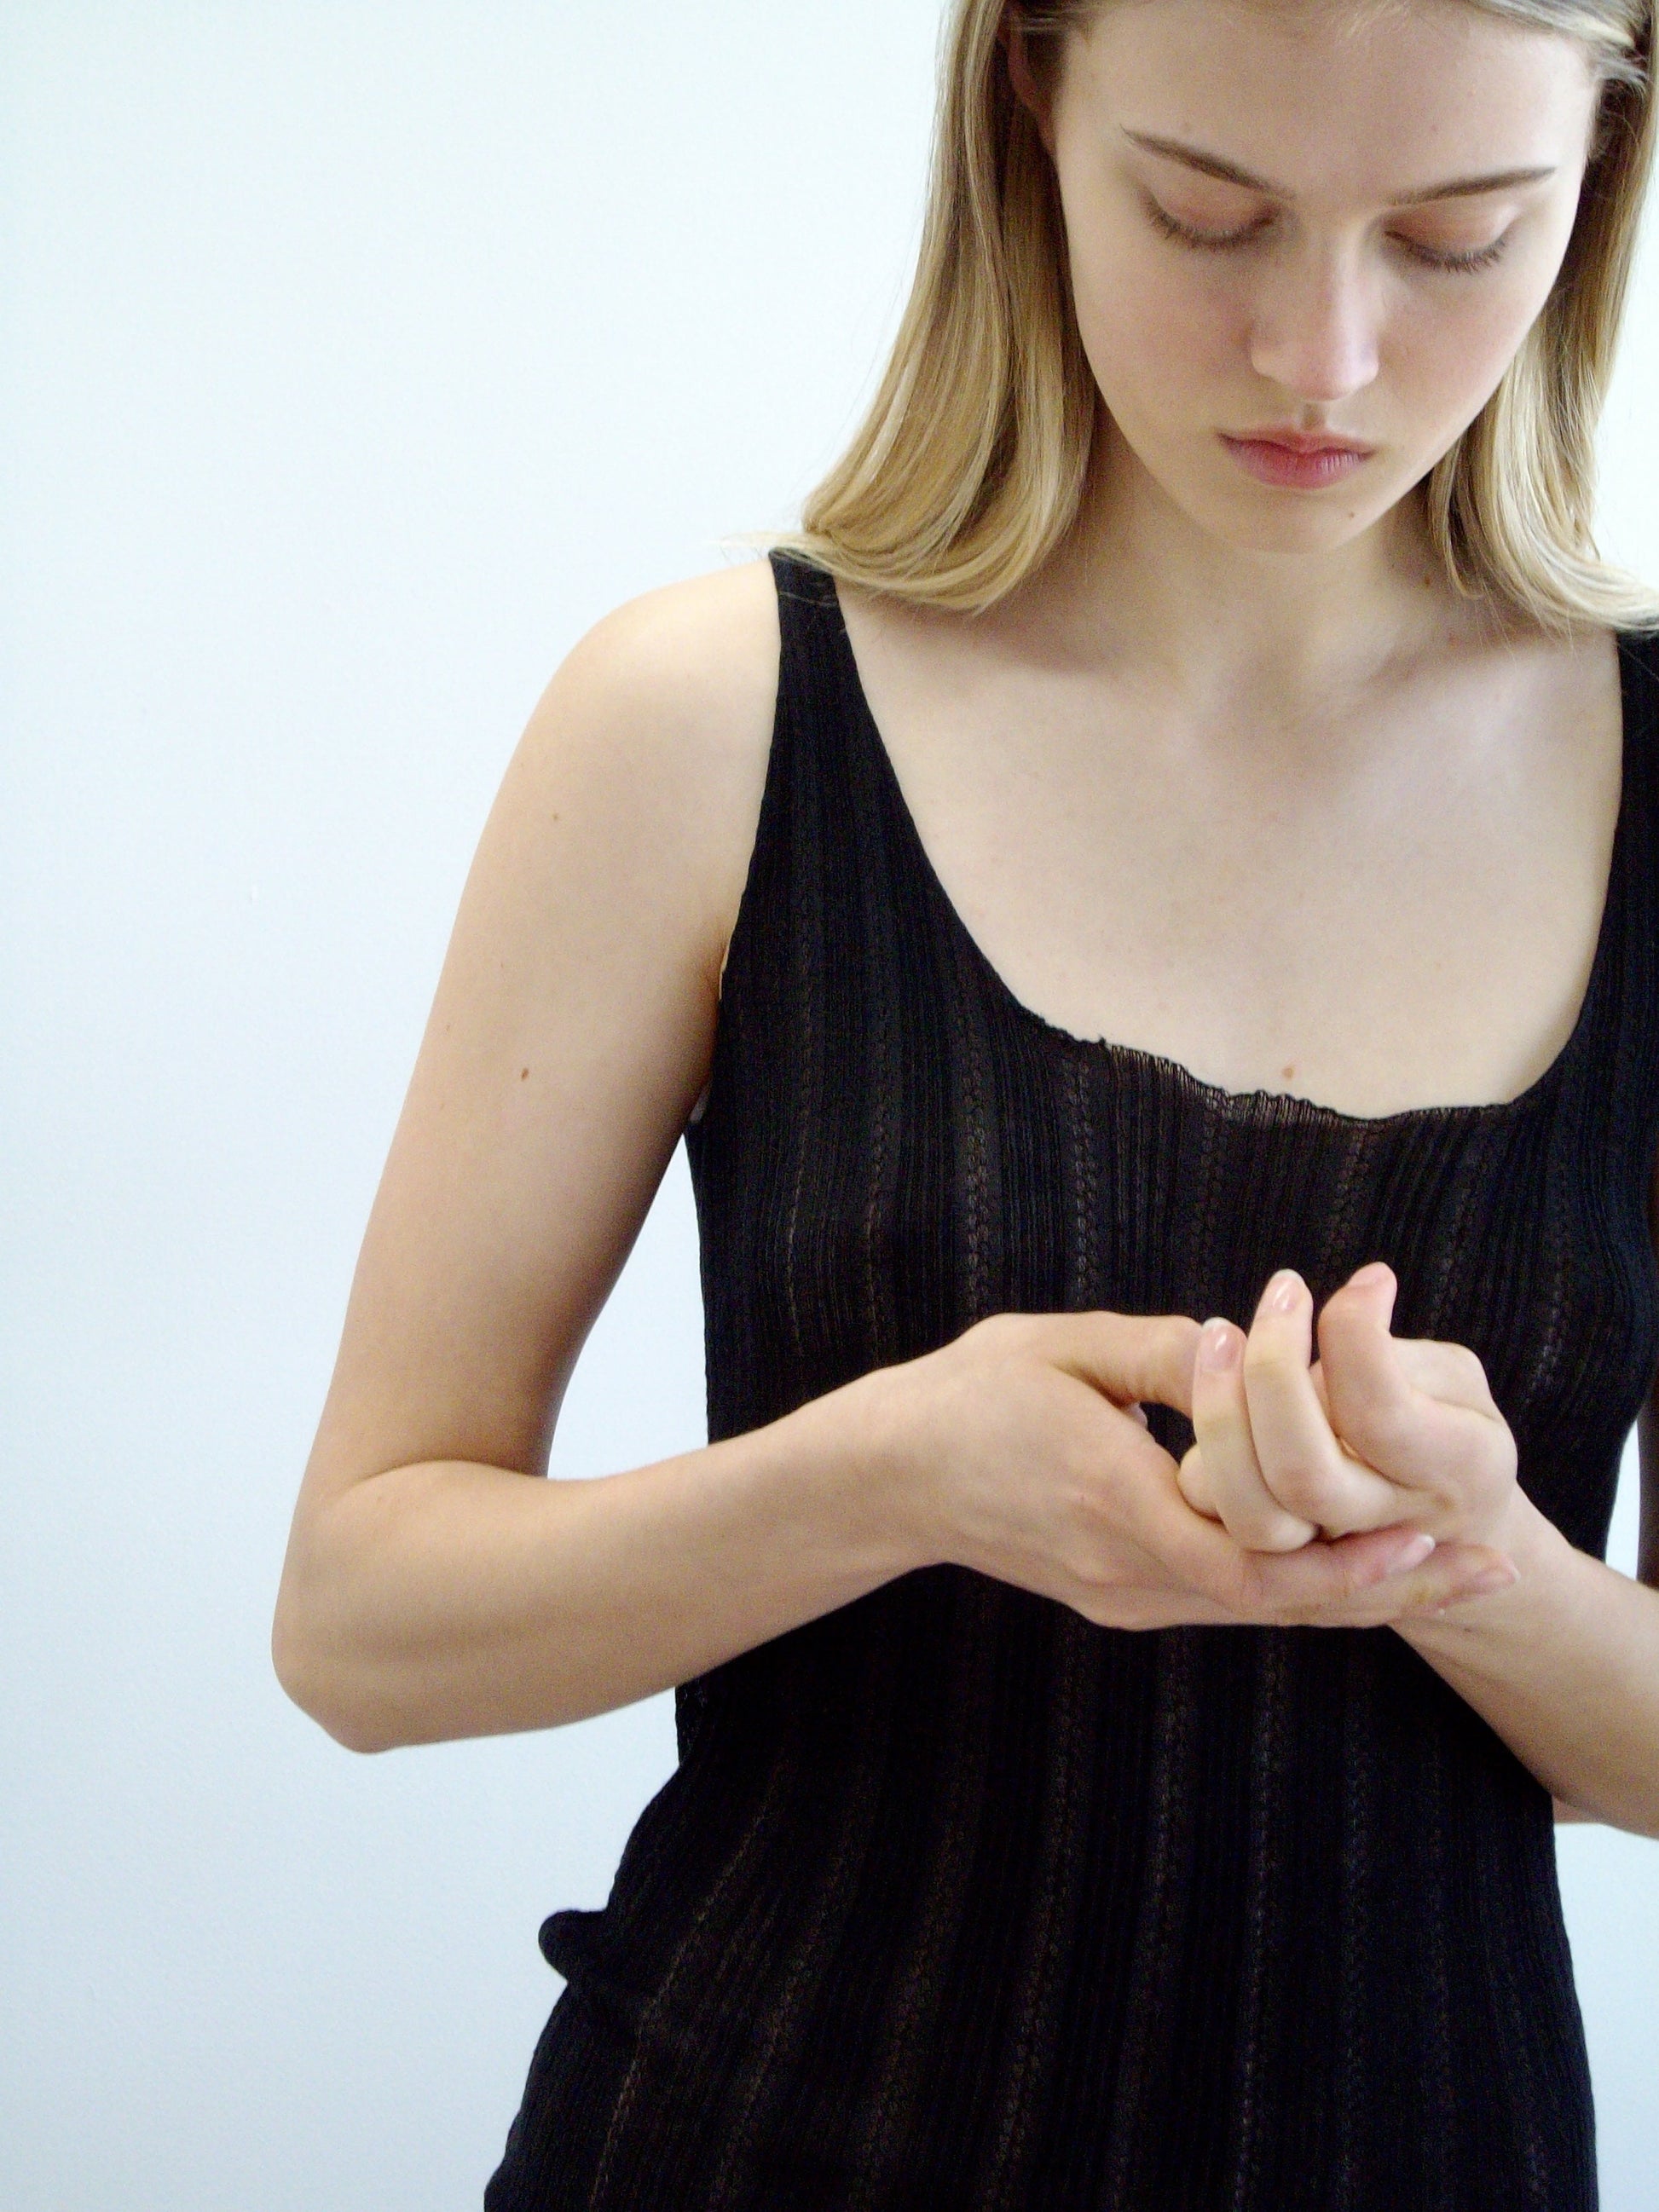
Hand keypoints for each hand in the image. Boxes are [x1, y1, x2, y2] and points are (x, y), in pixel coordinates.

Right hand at [888, 1305, 1513, 1631]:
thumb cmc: (969, 1396)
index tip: (1430, 1528)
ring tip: (1450, 1570)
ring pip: (1262, 1611)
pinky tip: (1357, 1567)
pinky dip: (1299, 1589)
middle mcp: (1129, 1570)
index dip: (1350, 1558)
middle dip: (1391, 1586)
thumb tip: (1249, 1342)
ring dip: (1357, 1592)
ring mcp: (1124, 1595)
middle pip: (1282, 1604)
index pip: (1255, 1556)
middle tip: (1485, 1565)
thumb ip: (1159, 1350)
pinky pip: (1227, 1600)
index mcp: (1117, 1501)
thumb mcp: (1061, 1347)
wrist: (889, 1477)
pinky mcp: (1119, 1597)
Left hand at [1176, 1262, 1521, 1565]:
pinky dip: (1209, 1453)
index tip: (1367, 1281)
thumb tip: (1318, 1318)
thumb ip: (1392, 1358)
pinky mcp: (1282, 1562)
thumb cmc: (1451, 1418)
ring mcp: (1337, 1553)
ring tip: (1222, 1335)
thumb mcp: (1453, 1378)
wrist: (1456, 1518)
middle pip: (1302, 1474)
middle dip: (1271, 1374)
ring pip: (1252, 1516)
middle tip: (1283, 1291)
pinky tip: (1215, 1386)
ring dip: (1221, 1417)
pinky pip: (1222, 1521)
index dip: (1355, 1336)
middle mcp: (1397, 1525)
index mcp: (1462, 1467)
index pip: (1380, 1414)